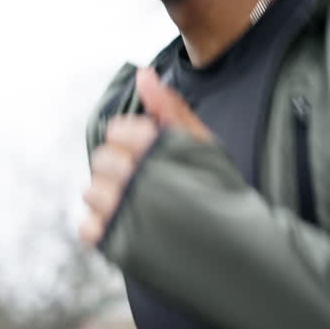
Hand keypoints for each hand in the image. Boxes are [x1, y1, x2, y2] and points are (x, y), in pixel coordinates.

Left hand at [79, 67, 212, 246]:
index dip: (134, 142)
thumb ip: (168, 107)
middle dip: (120, 168)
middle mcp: (139, 177)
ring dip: (109, 198)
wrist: (242, 255)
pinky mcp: (121, 247)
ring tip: (141, 207)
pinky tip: (131, 227)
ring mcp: (127, 213)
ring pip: (91, 192)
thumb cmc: (224, 193)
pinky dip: (103, 228)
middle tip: (149, 183)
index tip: (153, 157)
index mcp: (159, 147)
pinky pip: (87, 228)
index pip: (117, 131)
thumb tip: (143, 73)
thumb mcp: (203, 144)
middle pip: (101, 160)